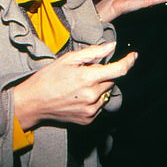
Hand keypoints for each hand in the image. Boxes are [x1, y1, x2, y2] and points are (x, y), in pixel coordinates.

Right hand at [13, 41, 135, 128]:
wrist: (32, 104)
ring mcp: (91, 110)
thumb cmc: (48, 78)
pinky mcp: (88, 120)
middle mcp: (92, 96)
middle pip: (111, 81)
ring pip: (106, 93)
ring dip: (99, 87)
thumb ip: (93, 53)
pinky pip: (99, 105)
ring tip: (79, 85)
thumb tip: (112, 46)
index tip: (134, 56)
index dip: (129, 62)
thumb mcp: (68, 59)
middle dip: (104, 74)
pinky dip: (94, 98)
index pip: (119, 70)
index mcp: (88, 78)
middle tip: (86, 72)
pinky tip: (79, 96)